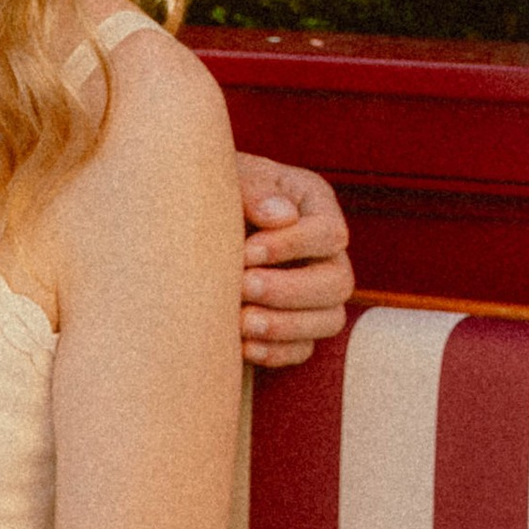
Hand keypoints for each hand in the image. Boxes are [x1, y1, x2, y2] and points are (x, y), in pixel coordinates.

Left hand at [233, 154, 351, 369]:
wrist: (190, 221)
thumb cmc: (215, 190)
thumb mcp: (232, 176)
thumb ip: (255, 190)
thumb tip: (281, 216)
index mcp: (315, 207)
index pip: (329, 234)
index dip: (292, 246)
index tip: (246, 250)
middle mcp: (325, 252)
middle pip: (338, 283)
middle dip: (290, 290)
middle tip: (243, 286)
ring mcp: (316, 292)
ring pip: (328, 320)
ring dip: (285, 326)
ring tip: (241, 322)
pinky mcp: (297, 324)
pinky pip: (303, 348)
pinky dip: (276, 351)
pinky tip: (243, 345)